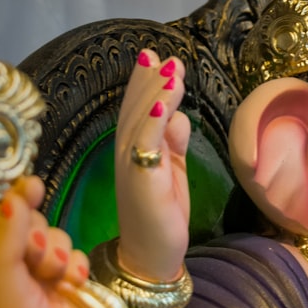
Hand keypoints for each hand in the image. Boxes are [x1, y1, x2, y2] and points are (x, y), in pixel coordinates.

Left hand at [0, 176, 91, 307]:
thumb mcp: (1, 278)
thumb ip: (8, 235)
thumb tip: (17, 196)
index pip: (7, 216)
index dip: (20, 199)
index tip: (33, 187)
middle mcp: (17, 262)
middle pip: (38, 225)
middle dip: (42, 239)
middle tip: (36, 262)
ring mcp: (44, 275)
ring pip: (62, 240)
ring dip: (60, 257)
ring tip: (54, 280)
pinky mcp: (70, 286)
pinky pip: (80, 260)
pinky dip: (78, 271)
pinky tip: (72, 288)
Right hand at [115, 49, 190, 280]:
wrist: (152, 251)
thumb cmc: (161, 210)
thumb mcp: (171, 168)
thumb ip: (174, 141)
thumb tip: (180, 115)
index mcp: (134, 148)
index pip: (137, 108)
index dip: (144, 82)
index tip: (155, 57)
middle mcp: (127, 151)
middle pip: (136, 108)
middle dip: (150, 80)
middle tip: (163, 56)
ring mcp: (132, 164)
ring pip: (142, 120)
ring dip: (156, 93)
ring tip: (171, 69)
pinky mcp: (143, 178)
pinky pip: (147, 144)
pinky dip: (155, 122)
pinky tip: (165, 104)